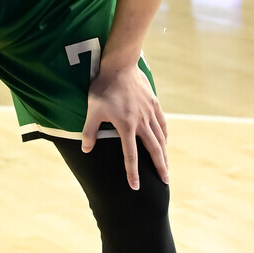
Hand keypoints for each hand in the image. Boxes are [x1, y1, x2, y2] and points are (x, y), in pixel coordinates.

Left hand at [81, 63, 167, 189]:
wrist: (120, 65)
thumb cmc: (103, 88)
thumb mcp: (92, 110)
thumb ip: (89, 131)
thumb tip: (86, 150)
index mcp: (126, 126)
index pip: (131, 155)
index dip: (133, 172)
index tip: (136, 187)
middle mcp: (142, 122)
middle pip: (154, 149)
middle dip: (159, 167)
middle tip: (165, 181)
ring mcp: (150, 112)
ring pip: (161, 137)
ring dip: (164, 154)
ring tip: (167, 166)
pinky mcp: (154, 102)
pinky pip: (162, 123)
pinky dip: (165, 134)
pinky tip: (165, 141)